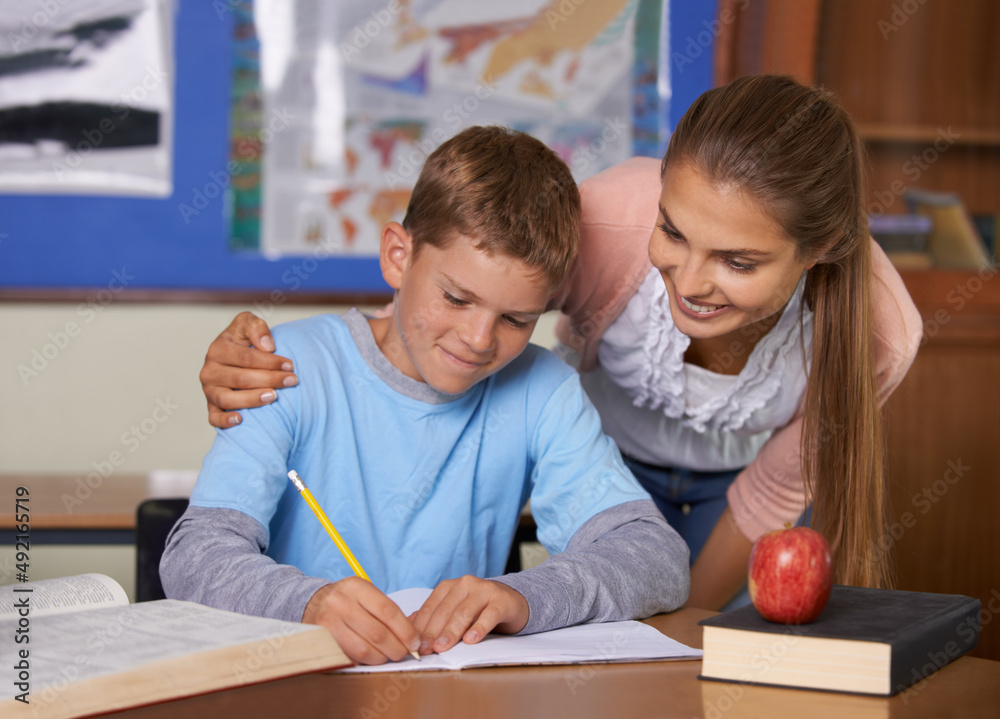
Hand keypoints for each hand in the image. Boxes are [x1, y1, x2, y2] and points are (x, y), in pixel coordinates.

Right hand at [200, 311, 297, 427]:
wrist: (234, 357)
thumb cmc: (244, 340)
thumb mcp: (248, 324)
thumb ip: (256, 327)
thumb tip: (267, 346)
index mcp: (218, 349)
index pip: (246, 357)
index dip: (270, 362)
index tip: (290, 365)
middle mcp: (210, 371)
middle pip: (240, 378)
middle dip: (269, 380)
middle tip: (291, 381)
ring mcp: (209, 390)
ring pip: (227, 399)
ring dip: (252, 399)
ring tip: (273, 397)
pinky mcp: (212, 407)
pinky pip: (213, 418)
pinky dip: (224, 420)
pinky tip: (240, 420)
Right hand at [302, 577, 420, 664]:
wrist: (312, 603)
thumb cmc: (347, 601)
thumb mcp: (365, 596)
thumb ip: (387, 612)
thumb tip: (413, 636)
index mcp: (356, 587)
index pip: (388, 611)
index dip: (405, 630)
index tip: (415, 642)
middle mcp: (340, 602)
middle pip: (378, 633)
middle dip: (397, 648)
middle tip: (404, 653)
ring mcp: (328, 621)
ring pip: (364, 648)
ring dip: (382, 657)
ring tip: (387, 656)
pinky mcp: (322, 640)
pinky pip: (349, 656)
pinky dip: (365, 660)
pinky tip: (371, 657)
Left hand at [411, 575, 528, 654]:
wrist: (511, 601)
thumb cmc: (479, 609)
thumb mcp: (454, 610)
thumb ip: (434, 616)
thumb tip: (407, 625)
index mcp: (450, 587)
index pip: (431, 608)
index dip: (421, 627)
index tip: (414, 646)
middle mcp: (465, 584)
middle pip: (445, 610)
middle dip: (434, 632)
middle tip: (426, 650)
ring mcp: (484, 590)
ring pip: (464, 612)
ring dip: (452, 631)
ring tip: (443, 647)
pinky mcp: (501, 600)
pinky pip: (489, 615)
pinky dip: (479, 627)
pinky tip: (471, 640)